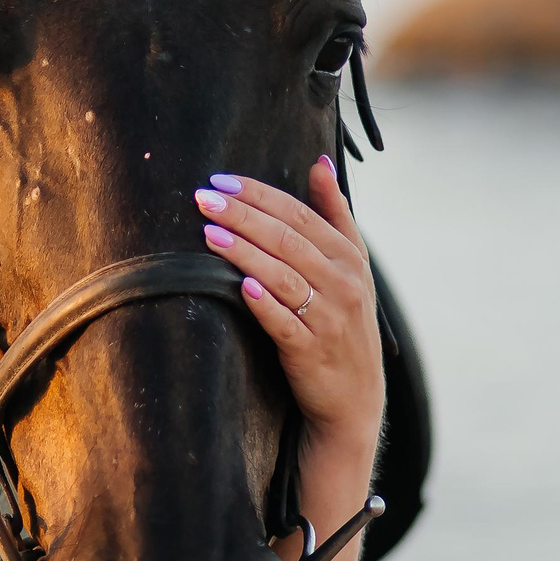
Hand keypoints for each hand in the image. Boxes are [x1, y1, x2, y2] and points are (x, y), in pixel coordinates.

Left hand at [194, 157, 384, 458]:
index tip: (223, 179)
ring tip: (208, 233)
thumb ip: (335, 214)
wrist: (354, 397)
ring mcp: (329, 318)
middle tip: (205, 198)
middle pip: (288, 239)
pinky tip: (241, 286)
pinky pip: (284, 322)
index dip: (260, 195)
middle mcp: (343, 283)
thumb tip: (320, 163)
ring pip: (282, 275)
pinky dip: (264, 303)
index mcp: (349, 257)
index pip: (301, 213)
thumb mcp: (351, 266)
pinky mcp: (311, 350)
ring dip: (244, 252)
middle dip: (243, 216)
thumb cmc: (343, 322)